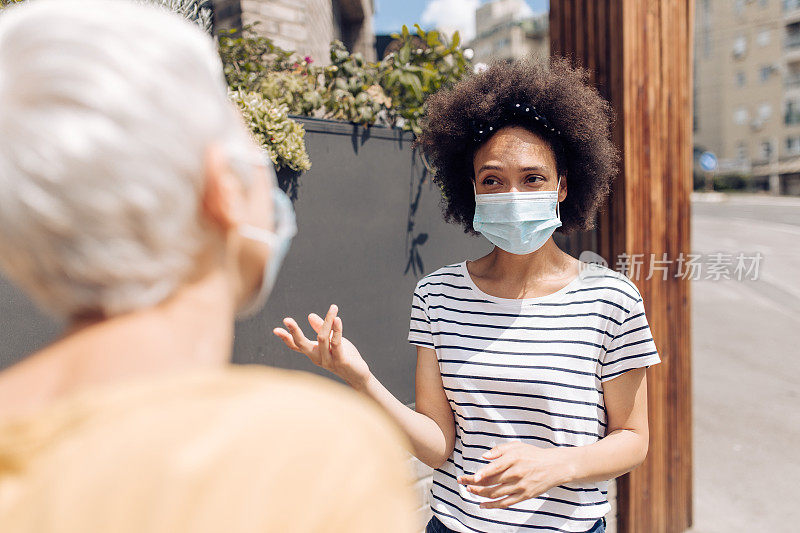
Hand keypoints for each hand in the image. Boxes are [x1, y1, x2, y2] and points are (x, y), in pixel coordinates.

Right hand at [273, 304, 370, 387]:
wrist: (358, 375)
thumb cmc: (345, 356)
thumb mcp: (332, 340)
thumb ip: (321, 328)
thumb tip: (309, 315)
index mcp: (313, 353)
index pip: (296, 345)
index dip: (286, 338)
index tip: (275, 329)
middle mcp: (318, 357)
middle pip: (302, 344)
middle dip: (294, 331)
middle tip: (286, 319)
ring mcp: (328, 360)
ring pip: (322, 338)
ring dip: (327, 321)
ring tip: (333, 308)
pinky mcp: (341, 360)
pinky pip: (336, 343)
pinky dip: (337, 330)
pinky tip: (337, 319)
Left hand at [456, 441, 574, 509]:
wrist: (554, 466)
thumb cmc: (533, 454)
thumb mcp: (517, 446)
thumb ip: (499, 450)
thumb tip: (484, 456)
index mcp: (514, 459)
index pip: (495, 468)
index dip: (483, 474)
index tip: (473, 478)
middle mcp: (516, 473)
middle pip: (492, 482)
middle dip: (475, 483)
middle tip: (462, 481)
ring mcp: (520, 486)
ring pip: (496, 494)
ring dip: (481, 494)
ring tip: (470, 490)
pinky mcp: (524, 496)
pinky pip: (505, 503)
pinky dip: (492, 505)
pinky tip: (482, 505)